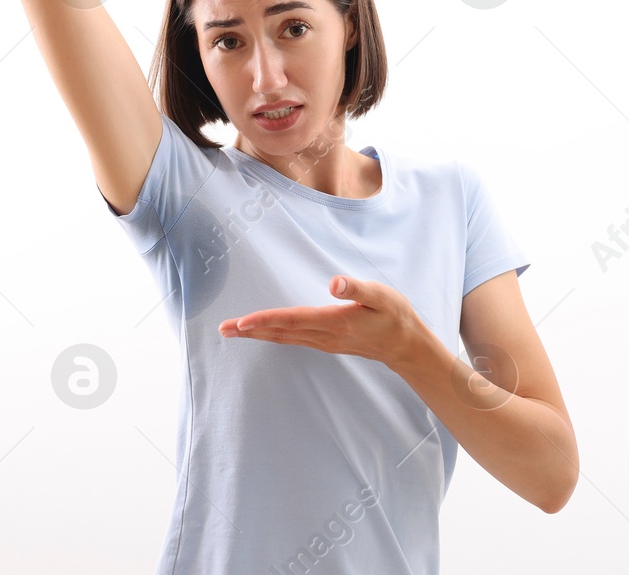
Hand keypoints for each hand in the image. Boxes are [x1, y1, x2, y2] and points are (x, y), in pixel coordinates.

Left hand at [218, 275, 428, 367]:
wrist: (406, 346)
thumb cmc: (395, 316)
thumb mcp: (382, 296)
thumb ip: (357, 289)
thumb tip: (334, 283)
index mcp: (334, 322)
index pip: (292, 321)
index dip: (265, 320)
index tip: (242, 322)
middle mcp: (324, 336)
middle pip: (280, 332)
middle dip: (249, 330)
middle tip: (222, 329)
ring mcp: (323, 342)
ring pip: (283, 338)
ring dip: (256, 335)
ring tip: (231, 332)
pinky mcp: (324, 343)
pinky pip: (291, 340)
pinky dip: (271, 336)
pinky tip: (259, 334)